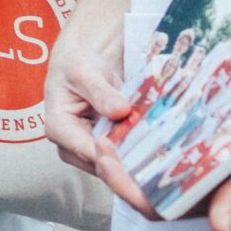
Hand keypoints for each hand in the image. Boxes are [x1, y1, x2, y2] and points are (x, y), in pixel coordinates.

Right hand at [43, 14, 156, 217]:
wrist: (89, 54)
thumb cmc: (79, 60)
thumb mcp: (85, 70)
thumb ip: (100, 92)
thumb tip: (120, 111)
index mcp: (59, 128)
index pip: (89, 152)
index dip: (114, 161)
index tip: (139, 160)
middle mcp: (74, 146)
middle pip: (105, 168)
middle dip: (132, 173)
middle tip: (163, 175)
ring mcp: (95, 149)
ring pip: (120, 169)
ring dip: (143, 168)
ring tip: (171, 169)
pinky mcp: (113, 148)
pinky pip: (130, 159)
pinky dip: (147, 159)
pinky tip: (169, 161)